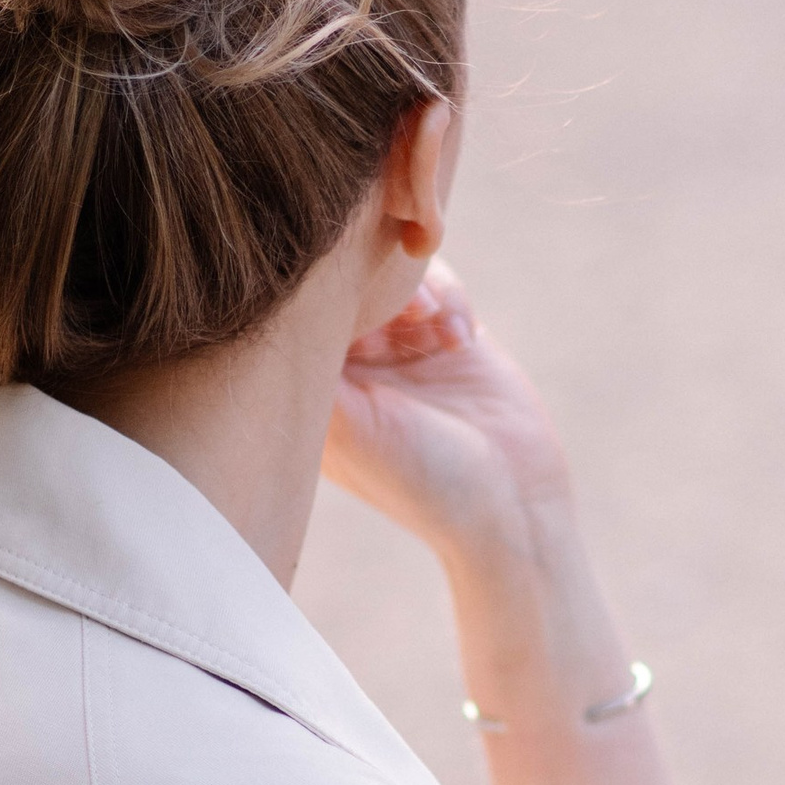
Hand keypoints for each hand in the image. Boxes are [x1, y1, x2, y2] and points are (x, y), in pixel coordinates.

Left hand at [324, 260, 572, 568]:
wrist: (514, 505)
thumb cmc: (423, 482)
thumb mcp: (350, 428)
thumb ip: (308, 367)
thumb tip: (270, 307)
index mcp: (318, 395)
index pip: (296, 321)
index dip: (316, 296)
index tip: (343, 296)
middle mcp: (355, 369)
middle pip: (342, 291)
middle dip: (369, 284)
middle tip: (401, 308)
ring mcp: (404, 351)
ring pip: (392, 279)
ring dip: (415, 290)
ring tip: (431, 321)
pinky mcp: (451, 337)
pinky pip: (439, 286)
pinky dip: (450, 301)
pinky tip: (460, 339)